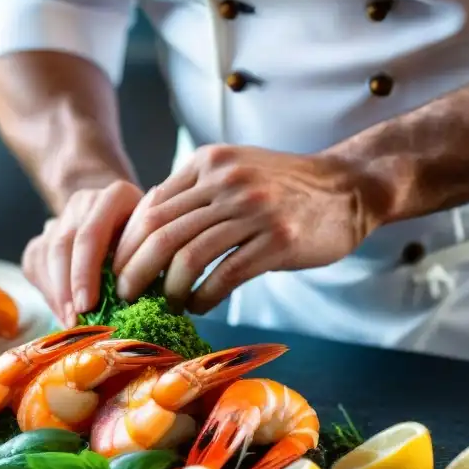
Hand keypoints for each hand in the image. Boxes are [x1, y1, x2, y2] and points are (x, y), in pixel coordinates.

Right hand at [21, 181, 142, 327]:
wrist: (126, 222)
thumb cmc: (151, 243)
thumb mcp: (158, 249)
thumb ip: (148, 267)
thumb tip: (134, 308)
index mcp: (117, 197)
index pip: (91, 234)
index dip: (85, 272)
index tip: (86, 306)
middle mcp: (85, 201)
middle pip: (64, 244)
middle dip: (66, 287)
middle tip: (74, 320)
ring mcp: (62, 216)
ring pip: (46, 254)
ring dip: (56, 293)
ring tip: (68, 324)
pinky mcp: (45, 236)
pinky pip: (35, 263)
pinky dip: (47, 291)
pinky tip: (62, 313)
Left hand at [111, 145, 365, 313]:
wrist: (349, 187)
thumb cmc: (285, 188)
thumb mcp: (234, 172)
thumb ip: (193, 194)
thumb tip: (145, 232)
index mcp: (208, 163)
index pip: (150, 206)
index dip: (128, 244)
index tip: (119, 270)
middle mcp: (227, 182)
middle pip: (160, 233)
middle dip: (135, 271)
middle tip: (126, 296)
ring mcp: (254, 210)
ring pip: (188, 256)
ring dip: (169, 289)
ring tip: (166, 304)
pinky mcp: (278, 241)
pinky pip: (224, 275)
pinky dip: (204, 296)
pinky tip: (200, 305)